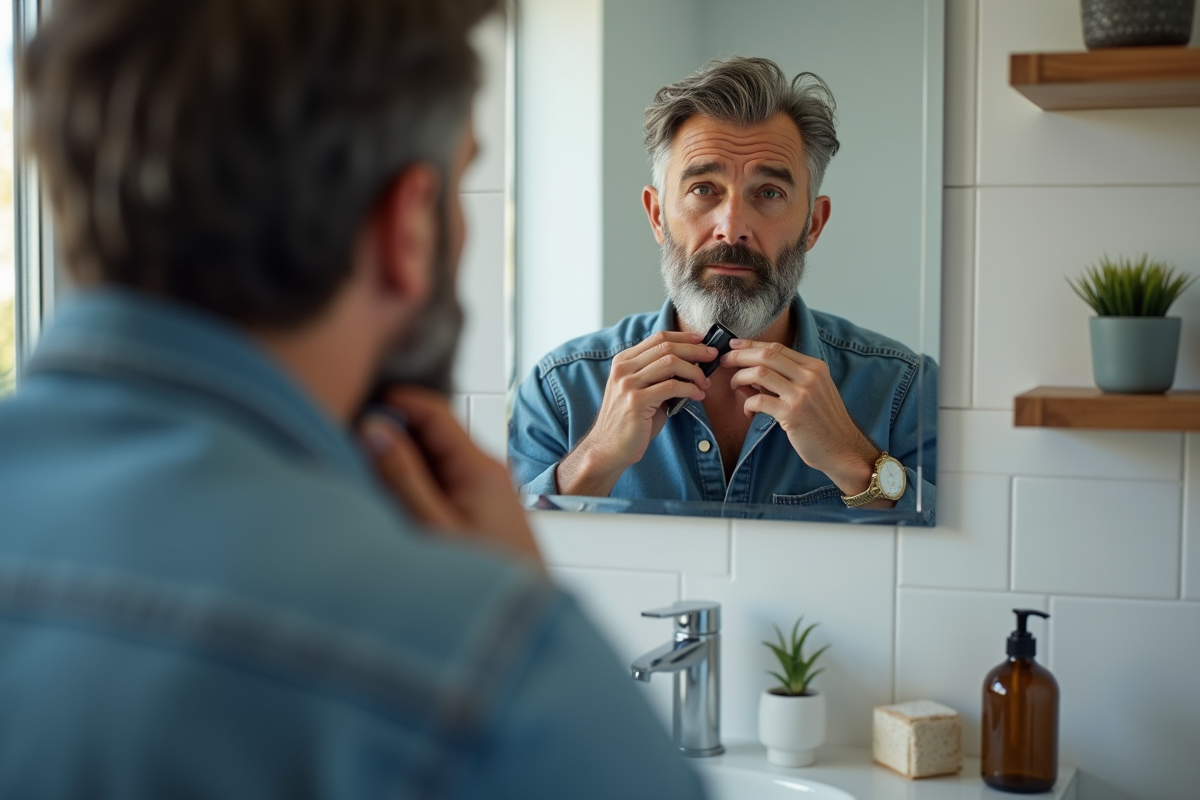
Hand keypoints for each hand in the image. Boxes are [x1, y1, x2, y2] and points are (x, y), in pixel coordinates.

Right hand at [359, 386, 543, 570]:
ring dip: (402, 465)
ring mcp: (489, 495)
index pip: (434, 411)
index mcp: (479, 468)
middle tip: (347, 447)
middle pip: (433, 435)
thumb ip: (401, 476)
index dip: (394, 402)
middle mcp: (489, 474)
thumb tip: (374, 426)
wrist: (524, 632)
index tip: (354, 404)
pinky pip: (445, 486)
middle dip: (392, 436)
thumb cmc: (479, 586)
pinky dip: (418, 487)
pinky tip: (394, 509)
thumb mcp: (430, 528)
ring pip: (437, 462)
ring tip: (364, 479)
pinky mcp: (485, 516)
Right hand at [556, 331, 718, 495]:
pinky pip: (671, 386)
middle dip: (694, 350)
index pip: (658, 338)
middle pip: (666, 347)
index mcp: (623, 362)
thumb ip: (659, 376)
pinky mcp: (636, 401)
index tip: (702, 341)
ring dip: (694, 371)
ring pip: (670, 363)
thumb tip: (692, 365)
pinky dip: (690, 388)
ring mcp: (628, 384)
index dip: (683, 337)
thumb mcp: (642, 391)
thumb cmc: (630, 422)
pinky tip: (697, 395)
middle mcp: (623, 369)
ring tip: (705, 383)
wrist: (609, 448)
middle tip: (712, 357)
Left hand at [720, 339, 882, 499]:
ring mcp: (802, 394)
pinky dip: (747, 405)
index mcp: (815, 367)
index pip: (777, 348)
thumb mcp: (813, 392)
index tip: (734, 347)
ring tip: (735, 387)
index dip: (751, 345)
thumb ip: (787, 380)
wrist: (842, 448)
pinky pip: (758, 401)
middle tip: (725, 362)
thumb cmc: (824, 422)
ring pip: (760, 373)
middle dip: (740, 356)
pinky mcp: (792, 414)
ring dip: (740, 378)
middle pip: (766, 355)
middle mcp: (810, 376)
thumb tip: (751, 374)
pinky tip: (747, 413)